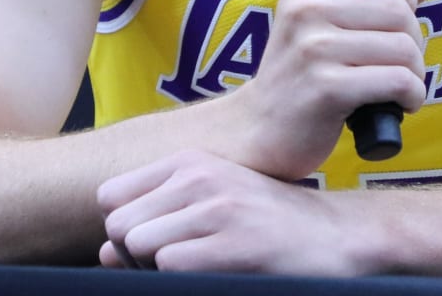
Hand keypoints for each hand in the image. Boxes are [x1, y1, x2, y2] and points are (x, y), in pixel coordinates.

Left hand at [98, 150, 371, 274]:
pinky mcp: (234, 244)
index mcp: (190, 162)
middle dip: (133, 257)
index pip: (110, 197)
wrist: (337, 236)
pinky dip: (180, 279)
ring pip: (137, 245)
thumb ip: (158, 220)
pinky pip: (169, 266)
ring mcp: (218, 208)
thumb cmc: (270, 223)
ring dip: (154, 271)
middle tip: (174, 265)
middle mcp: (199, 176)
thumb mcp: (213, 204)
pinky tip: (215, 275)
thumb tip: (104, 252)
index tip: (154, 245)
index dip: (123, 230)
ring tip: (195, 270)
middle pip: (118, 226)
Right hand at [230, 0, 436, 178]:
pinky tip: (399, 104)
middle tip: (395, 64)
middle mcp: (305, 6)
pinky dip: (412, 96)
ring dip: (415, 73)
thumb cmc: (303, 70)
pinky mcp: (326, 87)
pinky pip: (399, 81)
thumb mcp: (330, 20)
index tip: (394, 24)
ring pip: (404, 47)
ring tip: (396, 86)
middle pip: (400, 10)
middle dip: (413, 41)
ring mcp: (313, 47)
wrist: (262, 127)